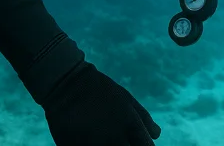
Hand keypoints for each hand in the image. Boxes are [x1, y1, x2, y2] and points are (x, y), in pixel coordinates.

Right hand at [42, 62, 160, 144]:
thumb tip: (156, 135)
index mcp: (131, 126)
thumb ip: (143, 118)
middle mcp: (116, 139)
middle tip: (119, 141)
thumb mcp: (125, 99)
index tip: (135, 143)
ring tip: (103, 140)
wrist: (66, 84)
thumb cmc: (99, 89)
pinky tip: (90, 141)